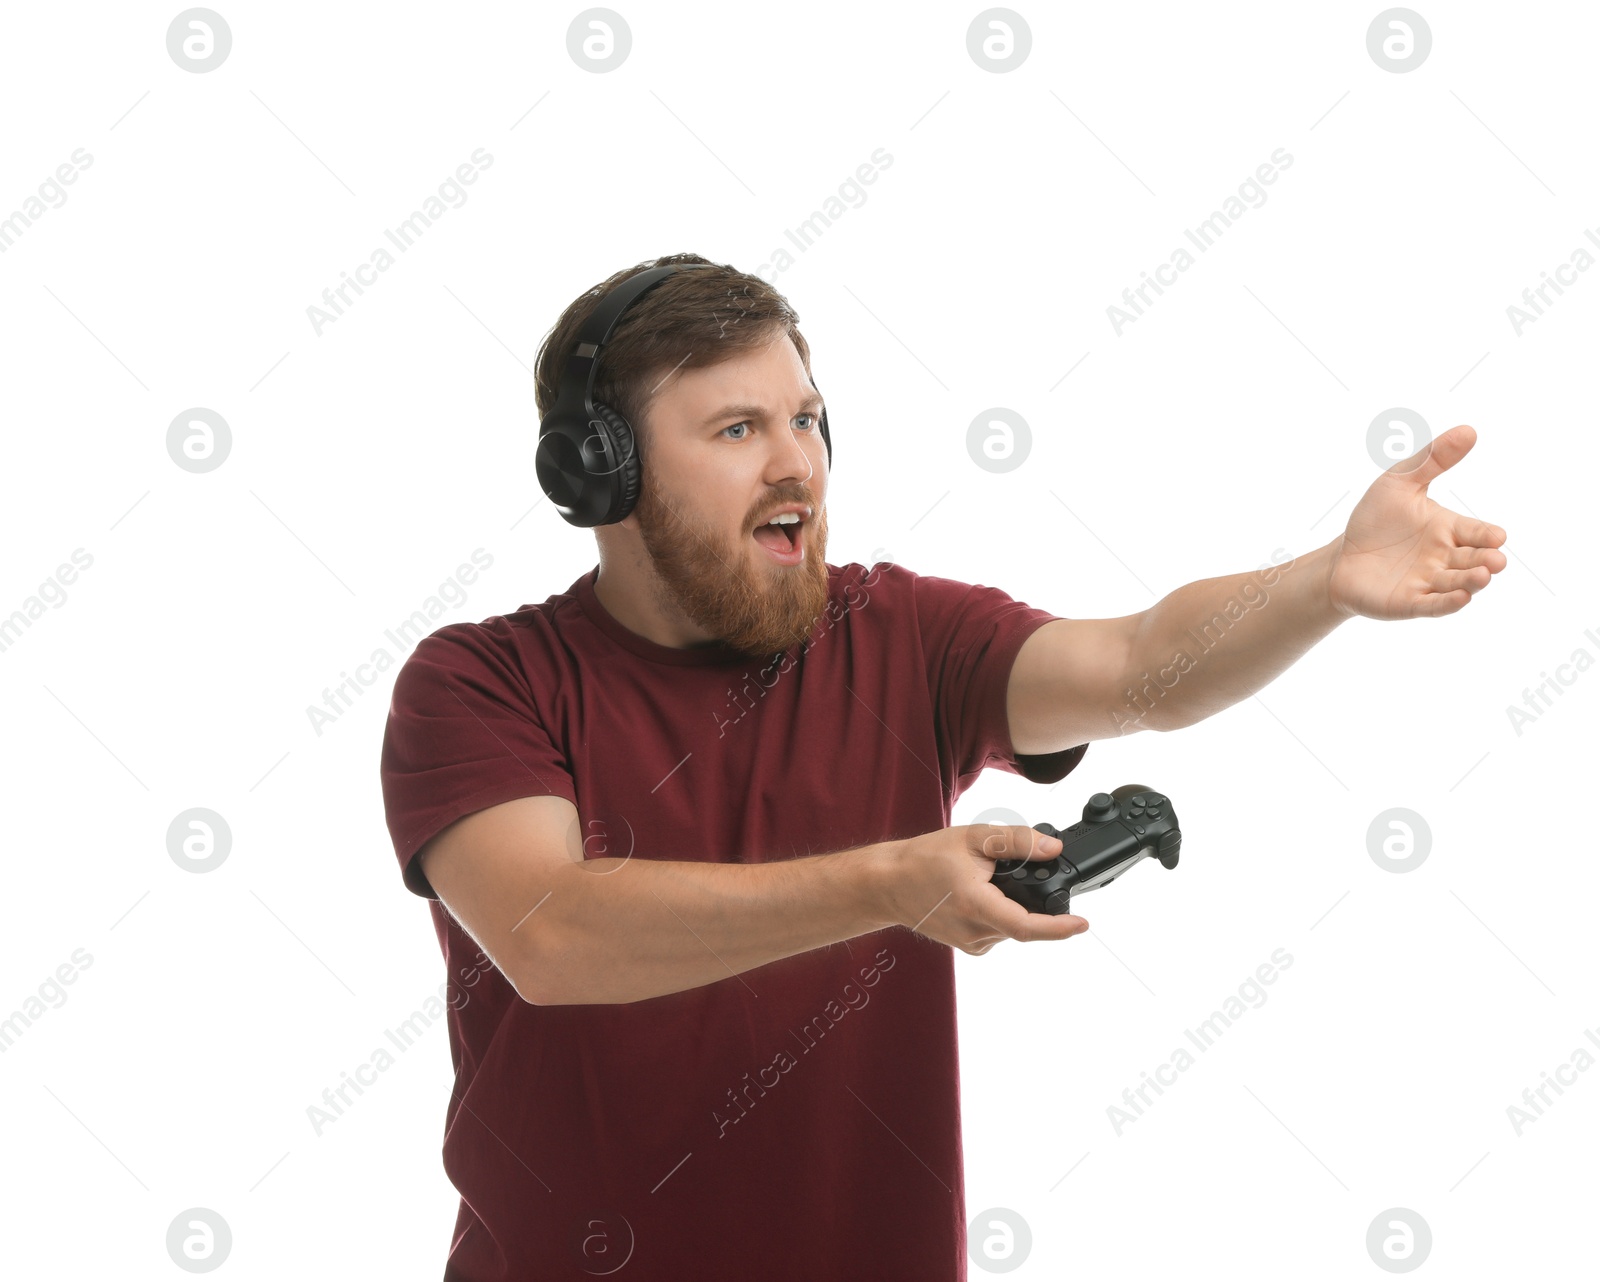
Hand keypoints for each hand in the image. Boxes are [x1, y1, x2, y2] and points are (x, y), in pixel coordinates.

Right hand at [880, 824, 1089, 954]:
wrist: (888, 883)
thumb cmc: (923, 860)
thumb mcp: (973, 838)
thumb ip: (1016, 842)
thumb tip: (1052, 849)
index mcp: (976, 906)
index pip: (1027, 927)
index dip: (1059, 928)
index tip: (1083, 925)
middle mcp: (975, 932)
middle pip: (1023, 920)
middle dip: (1029, 896)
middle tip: (1007, 870)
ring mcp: (972, 943)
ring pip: (1011, 924)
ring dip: (1011, 902)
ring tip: (982, 878)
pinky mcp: (969, 946)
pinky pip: (998, 930)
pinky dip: (999, 911)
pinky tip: (979, 893)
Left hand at [1327, 424, 1508, 620]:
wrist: (1341, 557)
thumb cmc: (1375, 520)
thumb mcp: (1399, 483)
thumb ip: (1431, 460)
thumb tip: (1468, 430)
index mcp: (1449, 529)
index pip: (1476, 532)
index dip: (1487, 535)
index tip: (1497, 536)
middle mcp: (1445, 558)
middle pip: (1473, 560)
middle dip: (1486, 560)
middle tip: (1496, 560)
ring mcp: (1429, 582)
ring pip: (1458, 584)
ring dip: (1471, 582)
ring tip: (1483, 576)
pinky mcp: (1410, 603)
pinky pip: (1433, 606)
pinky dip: (1448, 603)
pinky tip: (1461, 599)